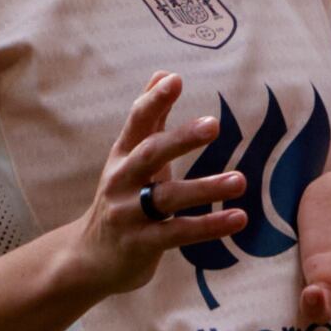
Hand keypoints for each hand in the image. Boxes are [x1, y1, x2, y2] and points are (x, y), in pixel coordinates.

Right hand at [73, 73, 251, 298]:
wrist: (90, 258)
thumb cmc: (122, 199)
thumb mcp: (131, 158)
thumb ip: (149, 119)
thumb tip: (164, 72)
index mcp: (123, 156)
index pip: (136, 122)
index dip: (153, 100)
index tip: (174, 79)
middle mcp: (122, 181)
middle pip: (150, 154)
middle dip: (180, 139)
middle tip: (214, 124)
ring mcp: (129, 213)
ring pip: (167, 197)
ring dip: (205, 188)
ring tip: (240, 180)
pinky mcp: (141, 244)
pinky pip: (177, 233)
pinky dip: (209, 226)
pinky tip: (238, 218)